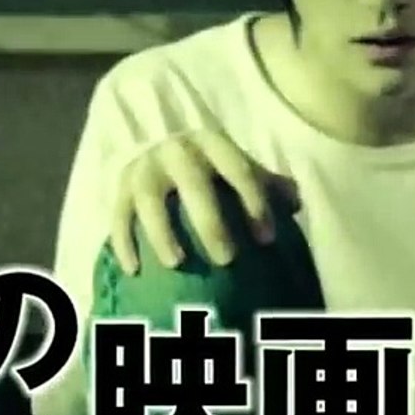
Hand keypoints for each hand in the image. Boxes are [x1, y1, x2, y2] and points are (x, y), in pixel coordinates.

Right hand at [109, 129, 298, 274]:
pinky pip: (119, 216)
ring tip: (177, 263)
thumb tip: (296, 202)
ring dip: (162, 232)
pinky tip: (134, 270)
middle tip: (227, 259)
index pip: (238, 170)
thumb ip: (268, 184)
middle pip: (194, 186)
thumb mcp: (239, 168)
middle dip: (210, 223)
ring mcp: (145, 168)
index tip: (266, 239)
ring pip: (150, 200)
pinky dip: (124, 243)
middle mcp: (176, 151)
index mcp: (213, 144)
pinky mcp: (120, 187)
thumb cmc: (213, 169)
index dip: (255, 202)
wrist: (162, 151)